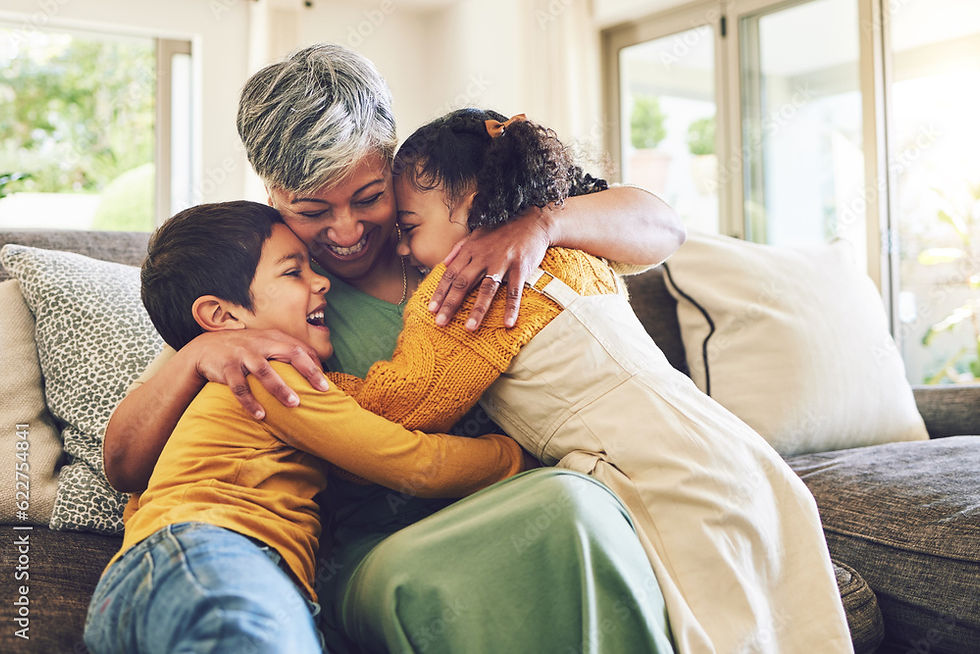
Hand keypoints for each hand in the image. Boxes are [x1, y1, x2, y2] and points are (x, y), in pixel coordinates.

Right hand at [187, 329, 329, 418]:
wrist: (206, 348)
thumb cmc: (245, 350)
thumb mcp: (264, 344)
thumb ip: (285, 353)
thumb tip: (315, 371)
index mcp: (273, 338)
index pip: (301, 348)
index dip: (315, 364)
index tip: (326, 382)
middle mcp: (261, 344)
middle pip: (290, 353)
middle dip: (308, 371)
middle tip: (322, 389)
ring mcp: (243, 355)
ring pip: (264, 371)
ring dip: (280, 388)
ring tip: (294, 404)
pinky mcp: (227, 368)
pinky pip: (240, 387)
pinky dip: (250, 402)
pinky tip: (261, 416)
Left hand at [429, 207, 551, 329]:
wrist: (531, 220)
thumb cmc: (502, 230)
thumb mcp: (477, 234)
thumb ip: (459, 249)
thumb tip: (443, 263)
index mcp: (470, 250)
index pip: (450, 274)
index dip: (440, 292)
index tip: (431, 309)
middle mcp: (483, 257)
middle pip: (463, 283)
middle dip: (450, 303)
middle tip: (440, 322)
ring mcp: (502, 262)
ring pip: (486, 289)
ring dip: (478, 309)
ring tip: (470, 327)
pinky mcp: (520, 267)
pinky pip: (514, 291)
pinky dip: (511, 307)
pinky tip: (508, 323)